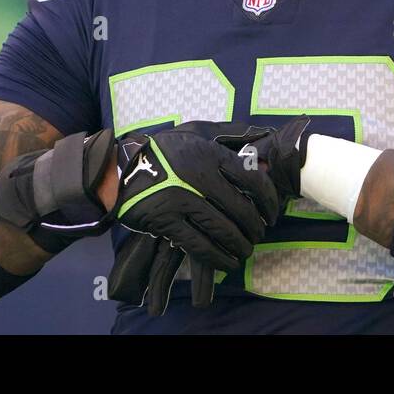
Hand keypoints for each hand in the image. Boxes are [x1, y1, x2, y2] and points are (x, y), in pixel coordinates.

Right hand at [108, 118, 309, 315]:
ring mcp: (182, 200)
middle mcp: (199, 177)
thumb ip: (232, 132)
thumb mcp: (197, 130)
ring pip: (224, 230)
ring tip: (245, 250)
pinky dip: (218, 258)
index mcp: (210, 154)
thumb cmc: (165, 149)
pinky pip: (200, 245)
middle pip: (241, 209)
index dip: (269, 201)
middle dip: (255, 227)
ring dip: (241, 245)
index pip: (252, 180)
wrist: (121, 168)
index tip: (272, 213)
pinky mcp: (167, 221)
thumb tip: (265, 134)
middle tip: (258, 234)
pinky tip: (228, 262)